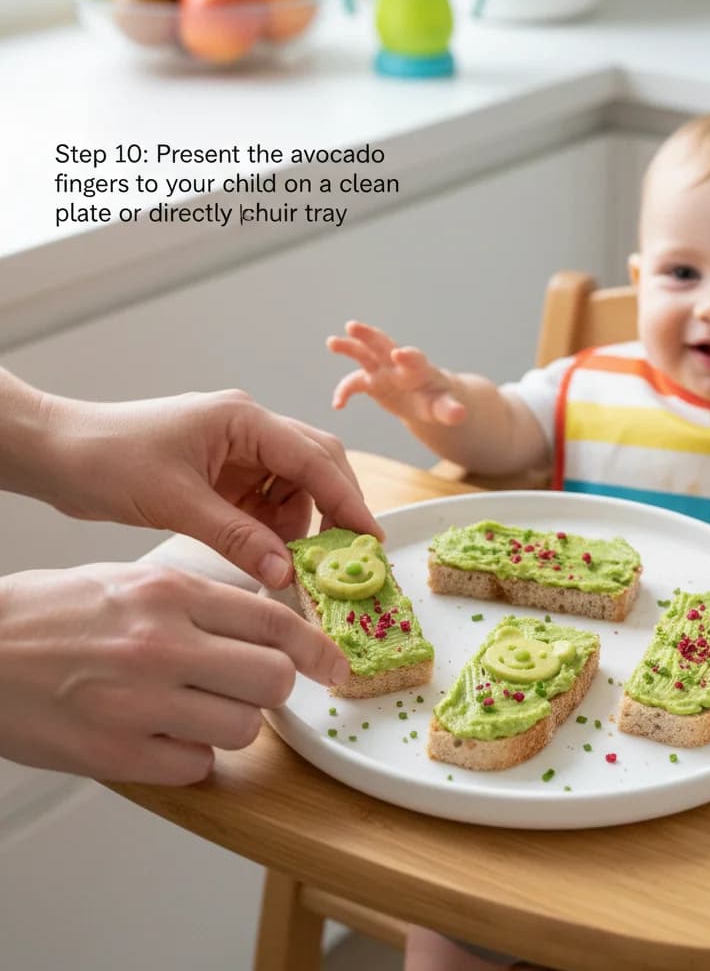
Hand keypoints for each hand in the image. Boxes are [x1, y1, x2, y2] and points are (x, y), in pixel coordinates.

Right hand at [0, 564, 350, 784]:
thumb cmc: (50, 613)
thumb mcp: (132, 581)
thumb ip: (200, 601)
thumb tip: (262, 622)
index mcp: (170, 594)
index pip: (275, 621)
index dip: (318, 647)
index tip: (334, 665)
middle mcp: (162, 645)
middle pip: (274, 678)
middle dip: (277, 687)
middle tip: (257, 687)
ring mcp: (138, 703)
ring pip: (244, 728)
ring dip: (235, 725)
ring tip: (200, 712)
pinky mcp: (114, 755)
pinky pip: (196, 768)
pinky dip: (192, 758)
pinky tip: (163, 737)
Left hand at [38, 389, 380, 589]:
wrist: (57, 453)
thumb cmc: (106, 460)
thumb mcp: (176, 503)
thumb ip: (237, 537)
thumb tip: (286, 573)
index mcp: (244, 419)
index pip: (314, 458)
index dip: (347, 500)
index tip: (370, 538)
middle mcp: (250, 428)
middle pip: (316, 464)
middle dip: (332, 509)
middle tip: (341, 555)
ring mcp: (239, 449)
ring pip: (294, 485)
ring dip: (298, 523)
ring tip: (286, 559)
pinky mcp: (226, 472)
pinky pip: (267, 499)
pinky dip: (272, 527)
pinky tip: (262, 550)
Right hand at [327, 321, 465, 425]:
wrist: (428, 399)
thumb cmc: (439, 401)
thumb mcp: (446, 407)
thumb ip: (451, 410)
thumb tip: (461, 414)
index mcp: (419, 368)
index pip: (413, 358)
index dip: (407, 356)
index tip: (399, 354)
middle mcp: (398, 364)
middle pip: (383, 344)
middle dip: (369, 335)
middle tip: (353, 326)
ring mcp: (383, 370)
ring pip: (364, 354)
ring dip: (348, 347)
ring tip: (331, 342)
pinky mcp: (371, 381)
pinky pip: (354, 384)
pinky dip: (344, 392)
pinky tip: (338, 405)